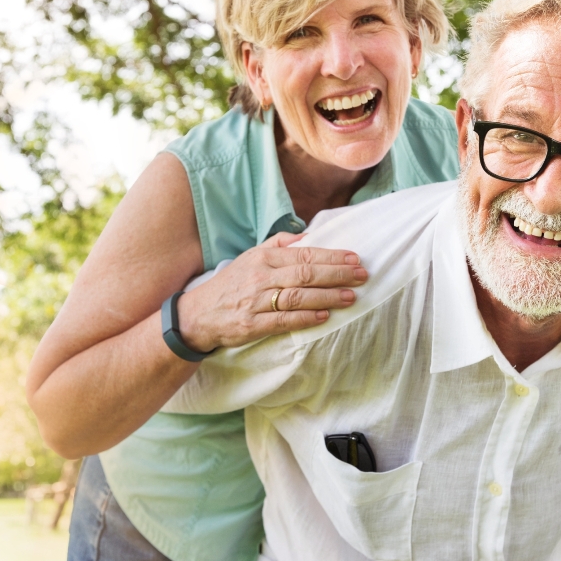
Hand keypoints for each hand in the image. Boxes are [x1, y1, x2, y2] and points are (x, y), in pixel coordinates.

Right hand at [175, 232, 366, 352]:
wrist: (197, 315)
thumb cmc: (230, 285)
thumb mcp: (250, 257)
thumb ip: (278, 245)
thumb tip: (307, 235)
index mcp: (263, 258)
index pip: (303, 254)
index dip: (331, 256)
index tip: (354, 258)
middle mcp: (260, 277)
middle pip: (305, 274)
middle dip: (337, 274)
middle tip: (362, 275)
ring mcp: (256, 301)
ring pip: (298, 297)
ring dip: (327, 296)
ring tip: (350, 296)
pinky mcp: (252, 325)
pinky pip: (283, 320)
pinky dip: (306, 318)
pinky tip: (324, 316)